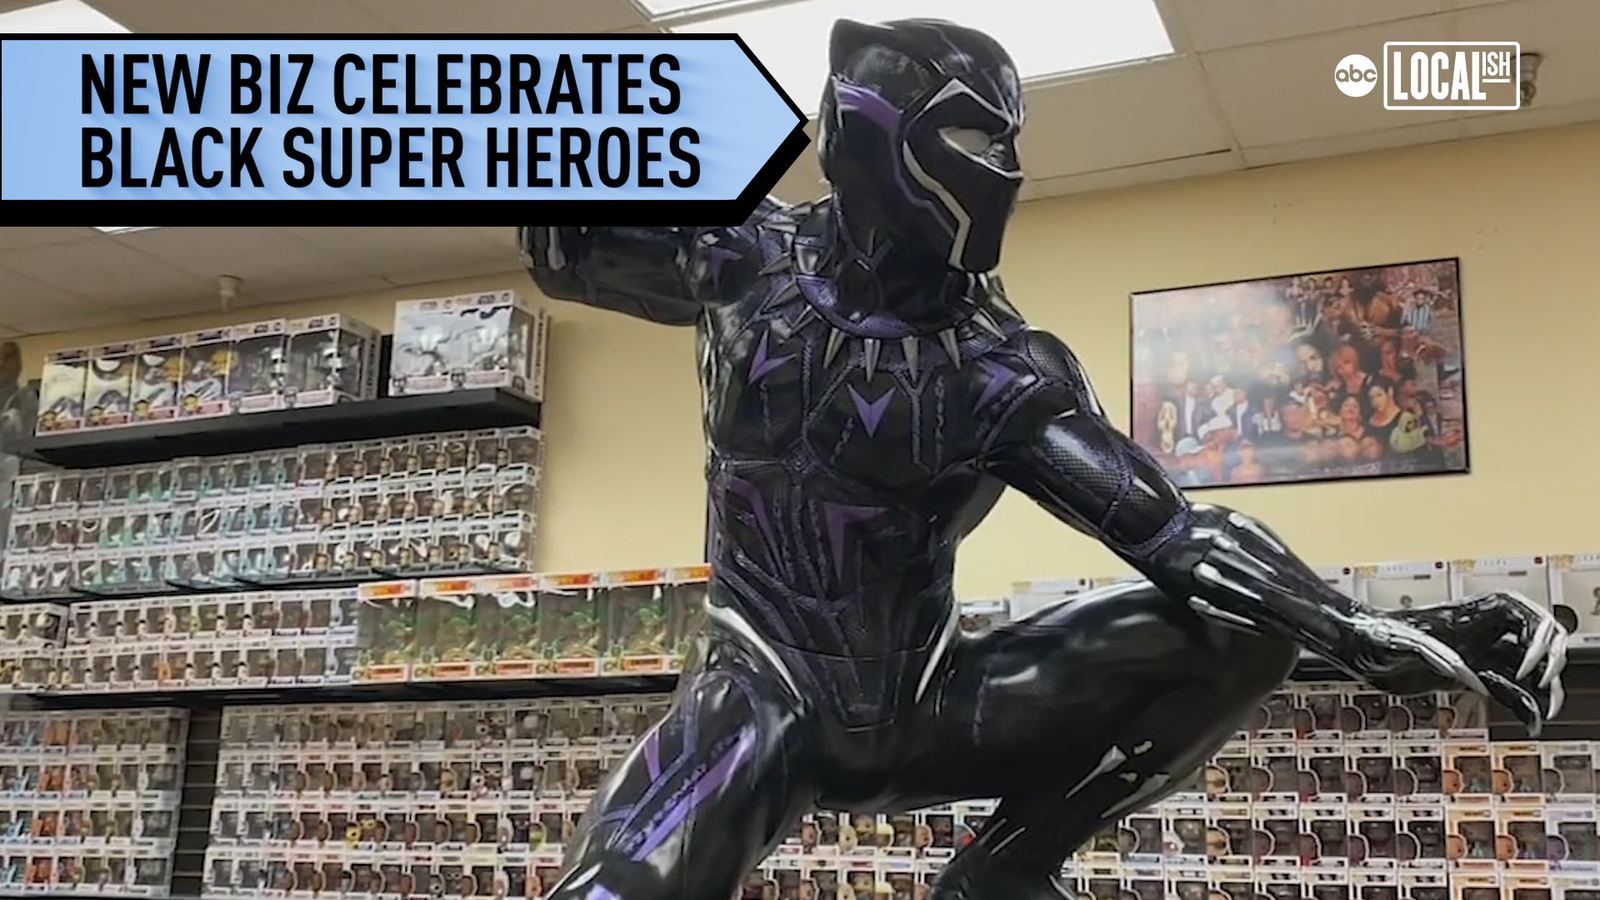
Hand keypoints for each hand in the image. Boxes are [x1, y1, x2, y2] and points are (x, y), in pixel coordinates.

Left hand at [1354, 592, 1567, 734]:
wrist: (1355, 646)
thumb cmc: (1376, 636)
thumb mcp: (1406, 645)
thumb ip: (1438, 656)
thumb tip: (1468, 673)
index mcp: (1471, 617)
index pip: (1526, 615)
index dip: (1537, 641)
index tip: (1523, 670)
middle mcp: (1480, 633)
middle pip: (1537, 638)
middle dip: (1550, 660)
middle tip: (1545, 689)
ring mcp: (1476, 653)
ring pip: (1525, 667)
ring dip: (1543, 687)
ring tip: (1547, 712)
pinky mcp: (1468, 675)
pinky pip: (1506, 687)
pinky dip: (1523, 703)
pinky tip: (1532, 722)